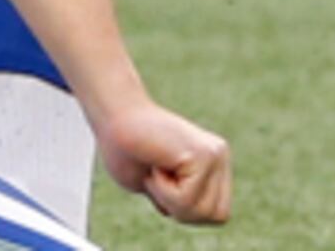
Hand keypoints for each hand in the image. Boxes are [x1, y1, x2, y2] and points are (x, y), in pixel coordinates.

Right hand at [94, 99, 234, 225]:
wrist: (115, 118)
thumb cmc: (127, 150)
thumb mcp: (155, 185)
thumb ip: (175, 199)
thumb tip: (186, 213)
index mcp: (213, 164)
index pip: (218, 213)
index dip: (189, 213)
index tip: (165, 186)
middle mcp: (220, 157)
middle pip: (215, 215)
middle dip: (182, 210)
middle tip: (159, 178)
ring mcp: (215, 153)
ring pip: (201, 211)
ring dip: (170, 199)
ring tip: (158, 169)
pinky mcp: (204, 154)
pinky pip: (186, 199)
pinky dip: (163, 190)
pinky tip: (156, 163)